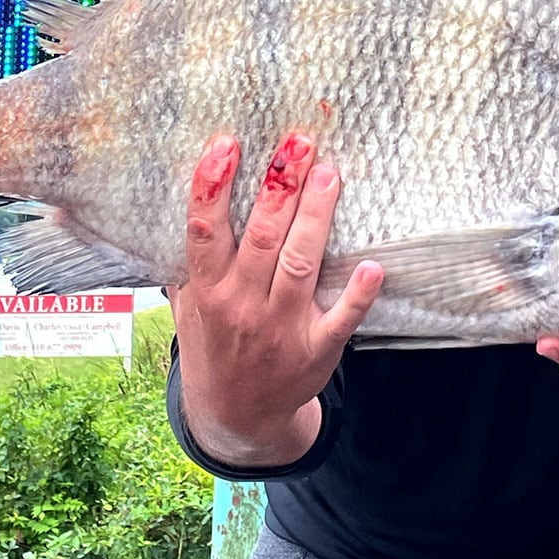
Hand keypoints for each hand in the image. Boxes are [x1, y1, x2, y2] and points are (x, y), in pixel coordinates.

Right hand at [169, 132, 383, 467]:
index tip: (225, 143)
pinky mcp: (317, 349)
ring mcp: (281, 328)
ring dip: (314, 217)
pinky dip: (358, 294)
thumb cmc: (214, 343)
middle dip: (279, 186)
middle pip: (261, 237)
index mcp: (208, 289)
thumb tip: (185, 196)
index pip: (204, 231)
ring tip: (327, 173)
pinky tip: (373, 266)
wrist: (237, 417)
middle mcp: (242, 305)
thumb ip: (187, 258)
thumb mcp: (187, 305)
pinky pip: (341, 319)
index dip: (212, 186)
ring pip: (299, 264)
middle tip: (298, 141)